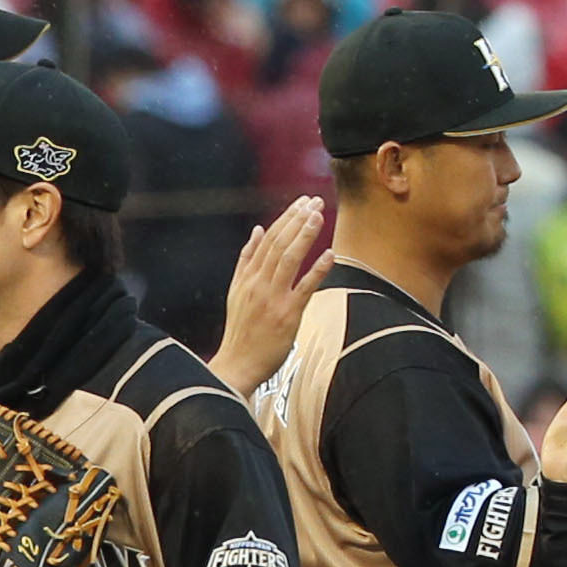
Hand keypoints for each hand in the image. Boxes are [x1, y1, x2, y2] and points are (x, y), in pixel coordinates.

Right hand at [207, 197, 329, 390]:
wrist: (237, 365)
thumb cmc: (241, 331)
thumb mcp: (237, 291)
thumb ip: (246, 260)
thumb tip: (257, 230)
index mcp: (247, 276)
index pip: (268, 239)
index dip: (287, 218)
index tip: (302, 203)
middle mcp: (258, 284)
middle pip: (279, 243)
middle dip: (298, 219)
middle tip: (315, 202)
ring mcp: (272, 299)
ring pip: (289, 259)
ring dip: (305, 235)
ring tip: (319, 215)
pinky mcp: (286, 316)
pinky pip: (304, 288)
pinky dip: (317, 270)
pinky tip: (329, 254)